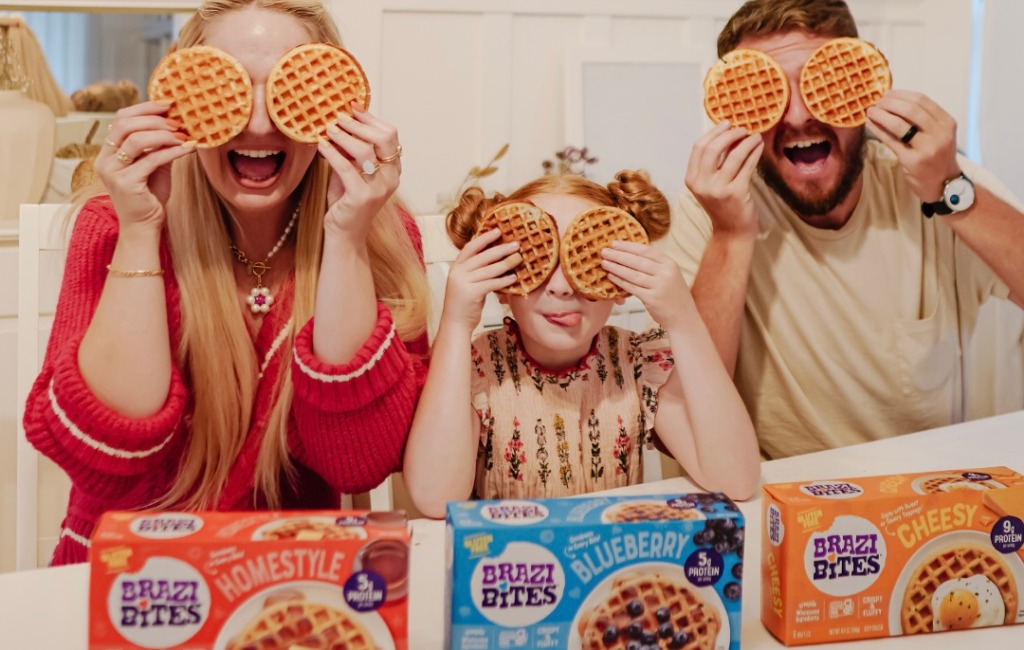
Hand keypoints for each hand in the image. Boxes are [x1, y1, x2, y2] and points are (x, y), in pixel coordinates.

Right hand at [93, 101, 194, 229]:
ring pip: (137, 139)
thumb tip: (176, 123)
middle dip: (155, 119)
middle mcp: (105, 160)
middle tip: (179, 122)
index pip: (120, 119)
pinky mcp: (127, 183)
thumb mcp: (153, 166)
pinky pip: (152, 160)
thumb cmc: (150, 196)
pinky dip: (173, 152)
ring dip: (164, 134)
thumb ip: (158, 146)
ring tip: (183, 135)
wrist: (144, 227)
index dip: (144, 108)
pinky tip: (188, 149)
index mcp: (107, 152)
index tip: (168, 105)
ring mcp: (113, 172)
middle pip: (126, 124)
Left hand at [317, 104, 402, 242]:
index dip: (370, 118)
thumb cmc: (347, 202)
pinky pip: (346, 167)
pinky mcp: (361, 197)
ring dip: (343, 135)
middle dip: (358, 124)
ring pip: (364, 150)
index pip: (389, 135)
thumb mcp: (352, 171)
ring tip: (327, 128)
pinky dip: (331, 153)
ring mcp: (378, 188)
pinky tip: (320, 145)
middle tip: (336, 117)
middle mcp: (391, 178)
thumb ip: (352, 151)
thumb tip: (340, 121)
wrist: (345, 234)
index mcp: (393, 170)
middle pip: (382, 138)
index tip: (352, 107)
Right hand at [440, 229, 519, 332]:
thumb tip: (499, 261)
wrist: (454, 325)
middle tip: (515, 244)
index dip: (484, 238)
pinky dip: (504, 280)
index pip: (470, 247)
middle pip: (482, 256)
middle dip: (500, 249)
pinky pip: (491, 283)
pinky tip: (514, 278)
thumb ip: (478, 273)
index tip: (498, 231)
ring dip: (506, 263)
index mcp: (456, 268)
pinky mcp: (470, 293)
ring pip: (489, 269)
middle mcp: (457, 273)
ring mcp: (462, 283)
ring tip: (518, 258)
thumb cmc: (464, 305)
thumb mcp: (467, 284)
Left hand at [601, 241, 694, 329]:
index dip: (629, 246)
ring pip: (633, 274)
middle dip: (618, 255)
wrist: (683, 317)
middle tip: (604, 251)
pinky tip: (611, 276)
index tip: (614, 243)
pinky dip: (620, 281)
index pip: (646, 250)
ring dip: (616, 267)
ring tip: (604, 263)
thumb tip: (630, 254)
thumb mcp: (670, 275)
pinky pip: (632, 288)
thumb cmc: (673, 295)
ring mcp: (659, 286)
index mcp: (670, 264)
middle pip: (637, 261)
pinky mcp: (652, 299)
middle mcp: (665, 273)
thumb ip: (655, 265)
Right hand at [684, 121, 763, 234]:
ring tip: (755, 135)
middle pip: (712, 149)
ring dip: (746, 141)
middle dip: (729, 134)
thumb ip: (716, 162)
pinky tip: (759, 146)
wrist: (732, 231)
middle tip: (742, 128)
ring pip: (732, 155)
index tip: (726, 123)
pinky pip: (747, 165)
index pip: (698, 148)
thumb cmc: (723, 205)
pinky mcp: (736, 192)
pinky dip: (754, 152)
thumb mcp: (712, 184)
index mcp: (692, 180)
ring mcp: (718, 189)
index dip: (713, 132)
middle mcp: (702, 184)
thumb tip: (730, 133)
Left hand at [866, 90, 960, 201]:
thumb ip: (923, 119)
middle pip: (910, 110)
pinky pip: (891, 141)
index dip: (902, 95)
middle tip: (877, 102)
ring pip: (899, 125)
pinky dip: (879, 130)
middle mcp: (940, 134)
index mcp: (947, 122)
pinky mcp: (913, 161)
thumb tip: (894, 101)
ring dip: (881, 115)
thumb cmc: (937, 157)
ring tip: (870, 111)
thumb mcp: (938, 135)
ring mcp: (927, 148)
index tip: (888, 93)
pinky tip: (870, 125)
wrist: (944, 185)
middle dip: (889, 103)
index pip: (922, 100)